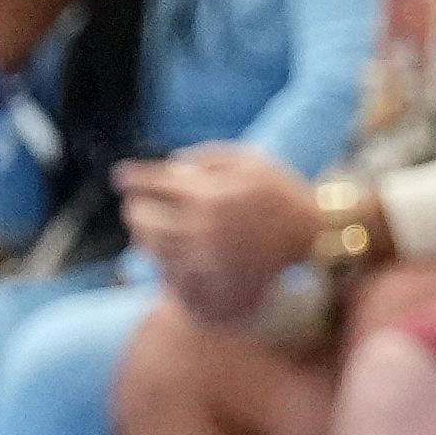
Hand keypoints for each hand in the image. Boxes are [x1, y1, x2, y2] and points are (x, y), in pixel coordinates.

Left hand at [114, 146, 321, 325]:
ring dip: (142, 230)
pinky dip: (158, 254)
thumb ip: (210, 157)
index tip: (121, 176)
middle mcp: (199, 226)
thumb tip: (171, 166)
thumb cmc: (285, 196)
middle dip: (134, 205)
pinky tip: (165, 245)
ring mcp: (200, 255)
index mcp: (208, 194)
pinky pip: (164, 266)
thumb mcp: (254, 162)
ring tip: (148, 222)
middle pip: (142, 215)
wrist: (314, 242)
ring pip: (149, 244)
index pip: (153, 182)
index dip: (132, 177)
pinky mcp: (205, 278)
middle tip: (135, 201)